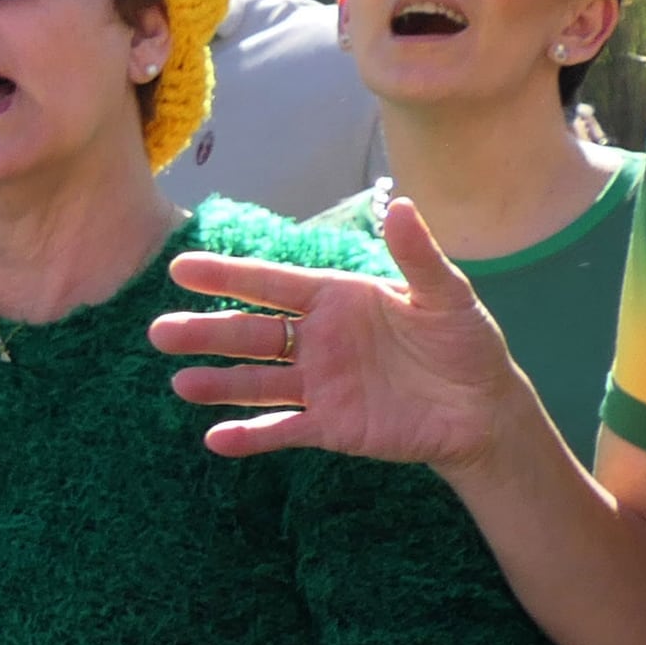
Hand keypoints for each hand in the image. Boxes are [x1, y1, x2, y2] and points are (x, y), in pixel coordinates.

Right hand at [156, 201, 540, 467]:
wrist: (484, 411)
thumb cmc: (466, 345)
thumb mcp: (448, 296)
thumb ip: (418, 256)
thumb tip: (405, 205)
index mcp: (336, 300)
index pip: (272, 285)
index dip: (227, 276)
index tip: (180, 268)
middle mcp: (317, 340)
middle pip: (252, 334)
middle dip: (206, 333)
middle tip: (161, 333)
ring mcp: (319, 385)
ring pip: (257, 382)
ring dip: (219, 384)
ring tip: (181, 385)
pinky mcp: (330, 426)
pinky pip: (283, 429)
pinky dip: (251, 436)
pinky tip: (217, 440)